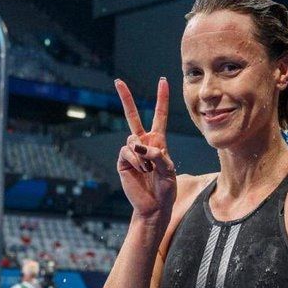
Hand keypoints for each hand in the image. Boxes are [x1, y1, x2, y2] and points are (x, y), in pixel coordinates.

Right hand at [115, 78, 175, 220]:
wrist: (154, 206)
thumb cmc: (165, 189)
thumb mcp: (169, 170)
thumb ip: (158, 155)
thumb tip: (140, 146)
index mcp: (158, 141)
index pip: (159, 116)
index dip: (161, 99)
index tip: (162, 81)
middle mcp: (143, 143)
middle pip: (132, 116)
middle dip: (126, 98)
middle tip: (118, 81)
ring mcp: (132, 151)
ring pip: (132, 139)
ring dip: (143, 155)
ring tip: (149, 170)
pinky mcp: (123, 161)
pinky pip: (127, 152)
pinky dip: (137, 161)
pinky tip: (142, 171)